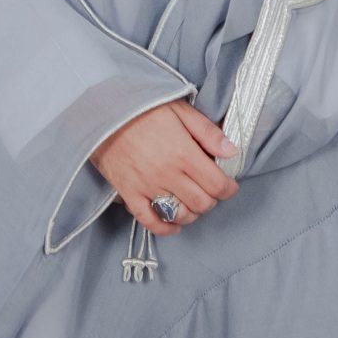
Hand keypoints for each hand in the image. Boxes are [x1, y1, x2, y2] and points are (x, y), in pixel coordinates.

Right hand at [91, 101, 238, 235]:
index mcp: (184, 153)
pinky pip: (150, 221)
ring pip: (180, 215)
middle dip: (212, 200)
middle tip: (210, 190)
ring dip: (192, 213)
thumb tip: (233, 152)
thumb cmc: (143, 108)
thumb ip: (208, 133)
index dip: (229, 189)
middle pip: (202, 203)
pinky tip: (174, 224)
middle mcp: (167, 174)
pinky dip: (165, 228)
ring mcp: (147, 187)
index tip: (229, 185)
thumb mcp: (181, 110)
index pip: (217, 185)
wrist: (104, 113)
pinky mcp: (129, 194)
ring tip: (193, 202)